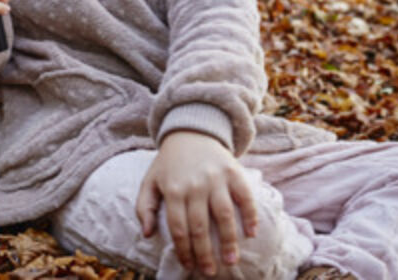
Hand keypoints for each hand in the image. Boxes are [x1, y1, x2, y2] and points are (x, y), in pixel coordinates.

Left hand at [136, 131, 258, 277]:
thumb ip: (145, 207)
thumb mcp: (150, 181)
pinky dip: (250, 215)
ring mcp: (216, 178)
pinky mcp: (234, 172)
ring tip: (231, 260)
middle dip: (205, 252)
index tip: (189, 266)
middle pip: (200, 226)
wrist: (191, 131)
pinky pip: (244, 197)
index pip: (179, 228)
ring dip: (229, 240)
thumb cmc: (169, 163)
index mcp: (173, 189)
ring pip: (224, 214)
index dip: (184, 250)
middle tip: (210, 271)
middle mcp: (195, 185)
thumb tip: (147, 234)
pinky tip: (251, 233)